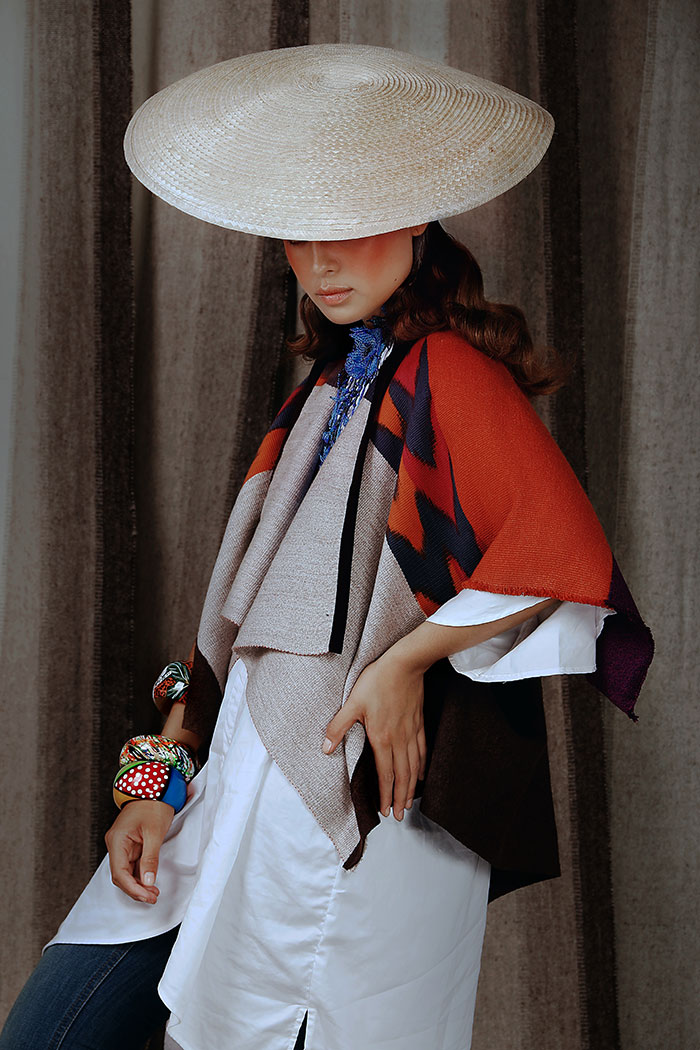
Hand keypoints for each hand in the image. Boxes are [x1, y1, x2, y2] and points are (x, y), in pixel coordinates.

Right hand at [104, 800, 174, 903]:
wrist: (155, 788)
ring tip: (153, 892)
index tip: (147, 896)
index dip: (133, 888)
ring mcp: (121, 845)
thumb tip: (148, 882)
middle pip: (120, 875)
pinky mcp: (129, 844)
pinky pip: (131, 864)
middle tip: (153, 897)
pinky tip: (149, 881)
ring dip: (138, 884)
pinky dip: (140, 874)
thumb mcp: (154, 832)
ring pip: (125, 872)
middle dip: (135, 889)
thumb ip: (150, 858)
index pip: (119, 873)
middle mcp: (115, 844)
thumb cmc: (153, 805)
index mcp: (117, 840)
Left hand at [323, 651, 426, 820]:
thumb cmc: (378, 681)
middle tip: (399, 815)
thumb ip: (338, 727)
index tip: (384, 810)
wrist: (405, 664)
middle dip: (400, 798)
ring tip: (409, 801)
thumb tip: (325, 748)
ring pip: (414, 766)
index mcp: (382, 738)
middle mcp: (399, 740)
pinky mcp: (419, 723)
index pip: (385, 774)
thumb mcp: (352, 703)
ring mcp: (412, 732)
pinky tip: (422, 773)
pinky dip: (422, 765)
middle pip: (402, 776)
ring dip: (411, 786)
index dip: (384, 794)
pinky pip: (422, 750)